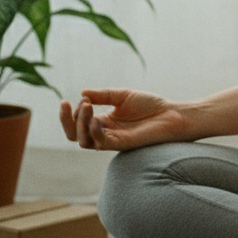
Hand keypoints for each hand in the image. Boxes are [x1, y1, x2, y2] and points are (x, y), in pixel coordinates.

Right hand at [59, 89, 185, 150]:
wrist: (171, 114)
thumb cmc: (150, 105)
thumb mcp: (123, 95)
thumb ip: (103, 95)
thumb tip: (82, 93)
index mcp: (103, 120)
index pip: (78, 121)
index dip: (74, 110)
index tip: (80, 98)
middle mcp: (104, 132)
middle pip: (74, 134)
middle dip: (66, 121)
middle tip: (66, 104)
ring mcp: (111, 139)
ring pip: (84, 140)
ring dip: (80, 124)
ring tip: (86, 107)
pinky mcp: (121, 144)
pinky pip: (101, 143)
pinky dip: (95, 132)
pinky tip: (97, 120)